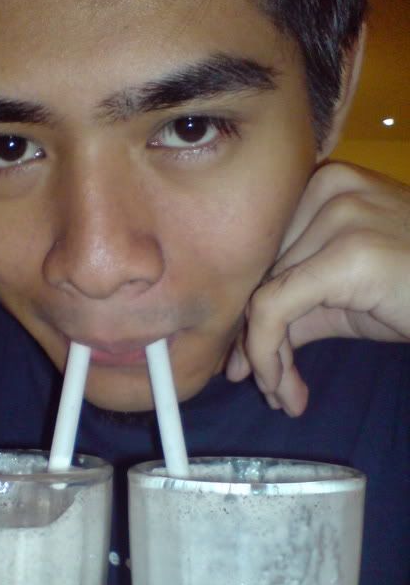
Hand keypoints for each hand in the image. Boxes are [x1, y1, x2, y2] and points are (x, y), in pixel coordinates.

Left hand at [226, 161, 409, 415]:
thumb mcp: (341, 300)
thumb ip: (288, 314)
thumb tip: (236, 362)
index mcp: (320, 186)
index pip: (260, 258)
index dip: (248, 316)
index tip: (244, 366)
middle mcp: (326, 187)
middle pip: (260, 277)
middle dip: (258, 343)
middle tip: (272, 391)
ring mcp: (339, 214)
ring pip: (262, 297)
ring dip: (266, 361)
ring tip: (283, 398)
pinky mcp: (348, 251)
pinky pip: (276, 309)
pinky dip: (268, 355)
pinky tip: (284, 390)